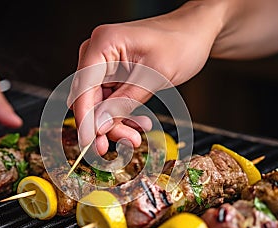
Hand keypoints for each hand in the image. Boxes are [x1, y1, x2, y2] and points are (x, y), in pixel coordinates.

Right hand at [69, 1, 222, 154]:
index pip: (83, 88)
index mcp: (104, 44)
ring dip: (116, 123)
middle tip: (127, 141)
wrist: (194, 34)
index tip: (90, 143)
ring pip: (99, 105)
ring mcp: (104, 64)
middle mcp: (98, 53)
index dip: (85, 118)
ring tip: (138, 133)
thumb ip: (124, 102)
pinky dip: (122, 115)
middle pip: (89, 99)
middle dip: (105, 124)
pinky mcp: (112, 75)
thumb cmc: (181, 44)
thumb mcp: (155, 76)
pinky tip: (139, 121)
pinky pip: (110, 102)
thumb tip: (99, 125)